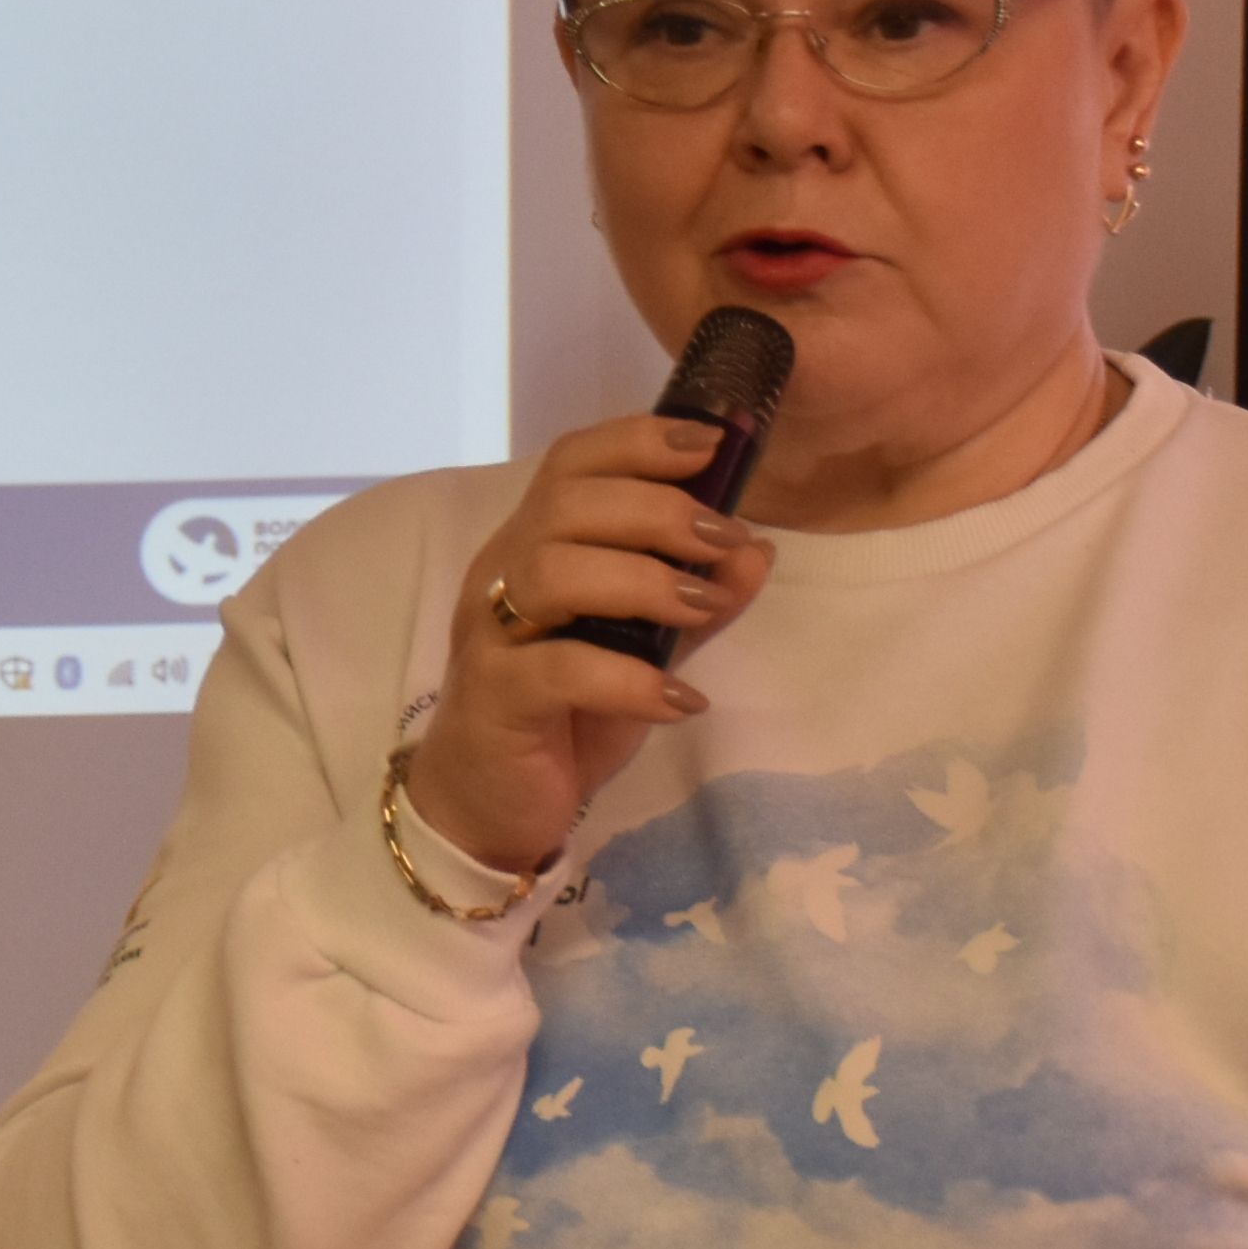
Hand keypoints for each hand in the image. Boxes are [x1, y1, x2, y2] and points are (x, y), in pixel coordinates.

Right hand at [390, 414, 782, 877]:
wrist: (490, 807)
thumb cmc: (564, 717)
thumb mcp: (646, 651)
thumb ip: (696, 601)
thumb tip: (757, 548)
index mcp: (533, 545)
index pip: (572, 463)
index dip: (638, 441)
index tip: (711, 444)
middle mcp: (502, 574)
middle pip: (566, 505)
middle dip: (657, 510)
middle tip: (725, 540)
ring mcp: (491, 634)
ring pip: (553, 571)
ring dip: (643, 579)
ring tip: (705, 608)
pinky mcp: (495, 697)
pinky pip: (559, 669)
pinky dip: (629, 680)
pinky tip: (680, 702)